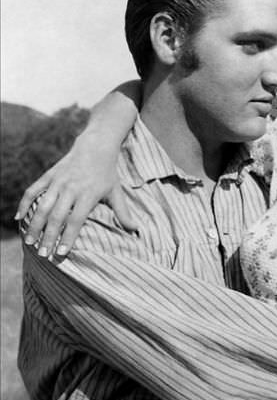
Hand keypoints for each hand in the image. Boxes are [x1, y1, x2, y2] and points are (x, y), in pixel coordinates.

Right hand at [15, 137, 135, 258]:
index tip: (61, 253)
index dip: (68, 237)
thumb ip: (123, 213)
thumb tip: (135, 230)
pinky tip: (18, 218)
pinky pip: (33, 190)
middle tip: (43, 254)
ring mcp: (58, 181)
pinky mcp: (49, 175)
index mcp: (88, 195)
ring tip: (29, 241)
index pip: (75, 220)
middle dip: (48, 237)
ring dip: (34, 224)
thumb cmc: (107, 173)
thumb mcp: (117, 192)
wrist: (96, 146)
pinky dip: (24, 203)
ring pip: (42, 205)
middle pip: (56, 217)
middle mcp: (71, 188)